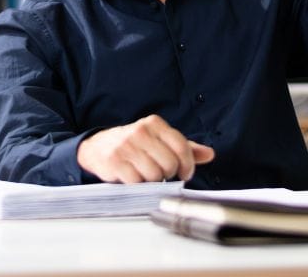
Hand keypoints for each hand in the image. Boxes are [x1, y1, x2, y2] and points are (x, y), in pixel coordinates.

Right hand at [77, 114, 214, 182]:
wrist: (98, 146)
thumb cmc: (135, 144)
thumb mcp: (160, 140)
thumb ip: (185, 148)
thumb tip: (209, 154)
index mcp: (155, 123)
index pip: (181, 146)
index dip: (188, 165)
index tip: (185, 173)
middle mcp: (140, 131)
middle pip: (169, 163)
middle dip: (169, 173)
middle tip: (162, 173)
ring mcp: (126, 145)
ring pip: (154, 174)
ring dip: (153, 180)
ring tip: (146, 174)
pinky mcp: (114, 161)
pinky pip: (136, 181)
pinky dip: (138, 184)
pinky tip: (134, 177)